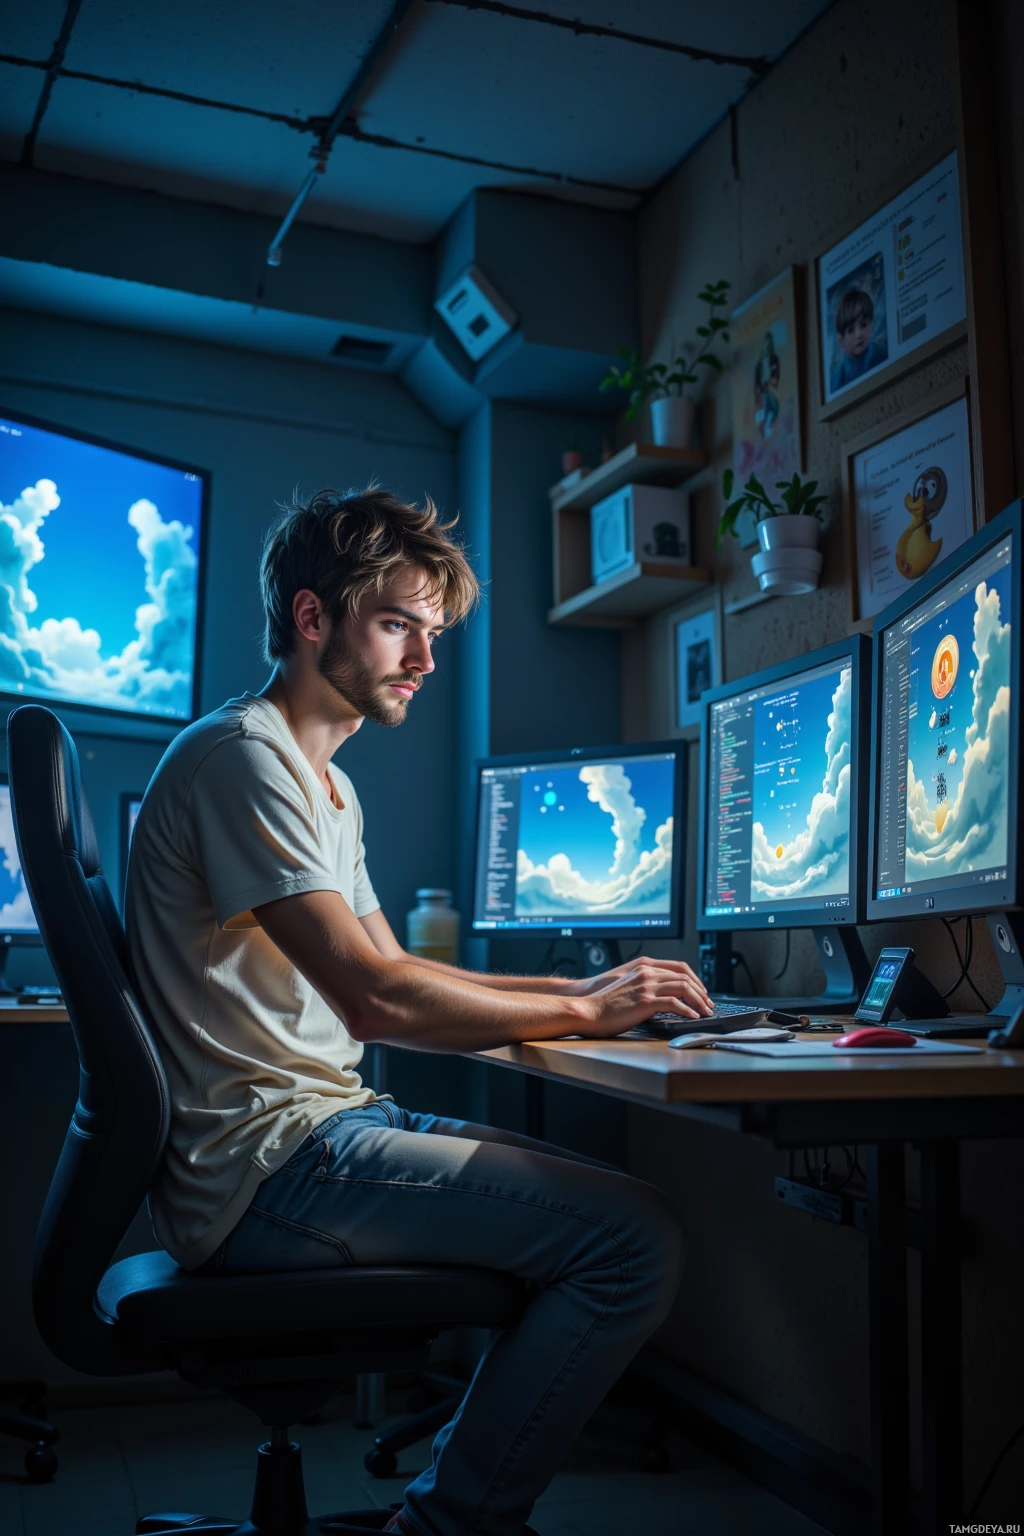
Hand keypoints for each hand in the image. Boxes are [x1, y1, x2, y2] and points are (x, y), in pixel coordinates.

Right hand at [566, 957, 708, 1001]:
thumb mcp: (628, 987)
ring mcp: (646, 986)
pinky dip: (688, 1011)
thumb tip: (665, 998)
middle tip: (708, 1004)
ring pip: (683, 988)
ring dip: (698, 1001)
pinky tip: (693, 1017)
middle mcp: (647, 973)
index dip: (694, 979)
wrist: (589, 1011)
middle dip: (701, 991)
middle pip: (685, 976)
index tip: (701, 991)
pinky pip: (674, 1003)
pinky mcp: (645, 1001)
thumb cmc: (605, 1004)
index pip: (679, 968)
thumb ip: (646, 986)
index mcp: (644, 968)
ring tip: (705, 1012)